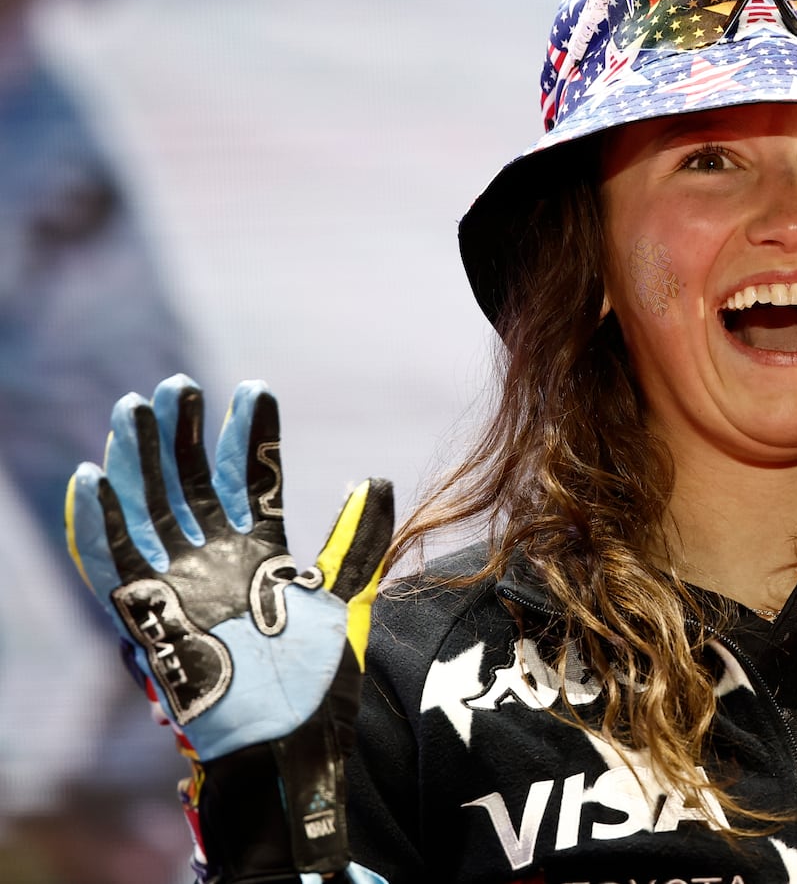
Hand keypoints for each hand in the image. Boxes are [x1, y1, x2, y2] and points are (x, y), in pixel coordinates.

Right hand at [66, 374, 392, 878]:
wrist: (289, 739)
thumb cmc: (317, 678)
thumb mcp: (345, 596)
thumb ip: (356, 538)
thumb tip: (378, 477)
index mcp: (260, 551)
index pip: (249, 479)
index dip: (250, 435)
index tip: (255, 388)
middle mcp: (214, 560)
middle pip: (188, 483)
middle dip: (181, 434)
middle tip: (177, 385)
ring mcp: (178, 584)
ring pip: (148, 508)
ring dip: (137, 459)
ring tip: (134, 407)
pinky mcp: (147, 616)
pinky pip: (113, 564)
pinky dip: (99, 523)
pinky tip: (92, 477)